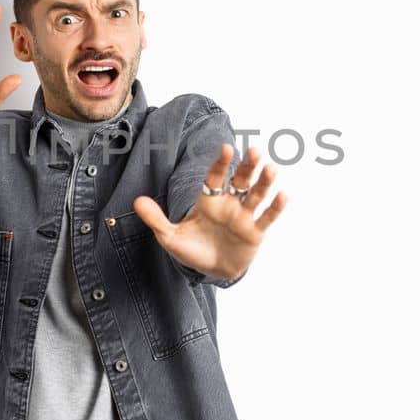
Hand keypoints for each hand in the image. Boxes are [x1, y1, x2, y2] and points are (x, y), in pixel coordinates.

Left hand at [132, 144, 287, 281]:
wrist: (210, 272)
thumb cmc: (192, 250)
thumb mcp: (170, 237)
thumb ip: (155, 219)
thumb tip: (136, 200)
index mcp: (208, 200)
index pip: (215, 177)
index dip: (221, 163)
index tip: (226, 148)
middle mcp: (229, 204)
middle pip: (240, 180)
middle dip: (248, 166)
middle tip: (255, 151)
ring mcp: (244, 217)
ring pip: (256, 195)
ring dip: (264, 183)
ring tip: (271, 169)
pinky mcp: (255, 233)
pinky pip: (266, 218)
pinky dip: (276, 207)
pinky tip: (283, 195)